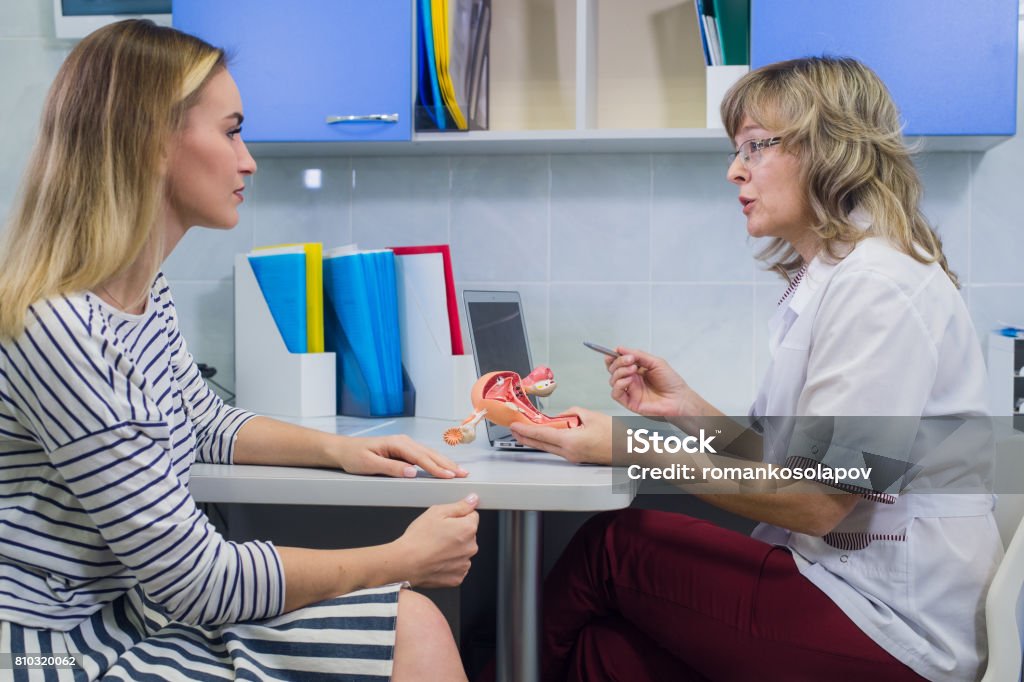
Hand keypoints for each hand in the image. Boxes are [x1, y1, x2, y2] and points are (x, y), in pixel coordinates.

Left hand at [334, 435, 468, 478]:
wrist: (343, 450)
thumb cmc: (354, 456)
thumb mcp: (369, 465)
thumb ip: (392, 468)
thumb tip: (412, 472)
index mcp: (397, 444)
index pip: (421, 458)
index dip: (436, 468)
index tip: (449, 476)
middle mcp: (403, 442)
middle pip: (430, 454)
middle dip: (448, 464)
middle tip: (463, 474)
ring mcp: (405, 445)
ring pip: (429, 454)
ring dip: (445, 463)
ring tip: (459, 471)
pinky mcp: (404, 450)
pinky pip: (424, 456)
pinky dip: (436, 462)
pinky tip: (444, 467)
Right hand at [393, 494, 479, 587]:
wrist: (405, 563)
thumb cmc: (418, 538)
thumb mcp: (437, 512)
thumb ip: (459, 506)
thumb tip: (473, 500)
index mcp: (468, 529)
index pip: (472, 516)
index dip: (457, 517)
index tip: (446, 522)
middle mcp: (471, 547)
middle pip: (468, 535)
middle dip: (456, 533)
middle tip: (437, 535)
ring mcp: (464, 564)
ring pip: (462, 551)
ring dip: (453, 549)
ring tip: (435, 548)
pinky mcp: (457, 577)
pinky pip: (457, 566)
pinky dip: (449, 563)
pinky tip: (436, 560)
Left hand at [509, 407, 612, 464]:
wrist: (628, 451)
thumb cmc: (615, 436)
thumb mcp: (592, 416)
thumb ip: (572, 413)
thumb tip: (563, 415)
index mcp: (570, 441)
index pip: (541, 435)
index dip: (525, 429)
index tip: (514, 425)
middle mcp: (569, 452)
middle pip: (541, 444)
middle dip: (525, 436)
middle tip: (514, 429)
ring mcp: (573, 457)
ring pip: (548, 447)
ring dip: (536, 439)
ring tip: (525, 431)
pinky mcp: (577, 457)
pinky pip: (558, 448)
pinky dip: (548, 441)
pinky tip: (545, 436)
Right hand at [607, 347, 689, 416]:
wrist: (679, 398)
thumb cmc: (671, 382)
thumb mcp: (655, 362)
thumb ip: (638, 355)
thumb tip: (621, 349)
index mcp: (636, 369)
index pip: (618, 362)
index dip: (613, 356)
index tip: (616, 351)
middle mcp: (631, 379)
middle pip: (613, 369)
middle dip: (618, 362)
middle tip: (629, 360)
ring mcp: (630, 390)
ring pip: (612, 380)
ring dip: (620, 372)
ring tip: (633, 369)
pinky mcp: (629, 402)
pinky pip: (615, 394)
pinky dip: (619, 385)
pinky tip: (629, 380)